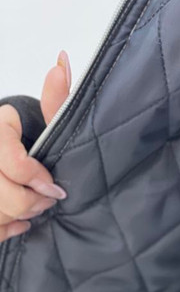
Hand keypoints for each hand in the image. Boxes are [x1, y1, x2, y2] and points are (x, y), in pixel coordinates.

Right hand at [0, 50, 71, 243]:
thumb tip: (62, 61)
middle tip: (48, 198)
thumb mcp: (45, 123)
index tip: (53, 184)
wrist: (15, 163)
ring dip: (18, 215)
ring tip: (35, 207)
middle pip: (1, 193)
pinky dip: (6, 230)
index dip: (33, 176)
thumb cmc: (33, 143)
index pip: (10, 161)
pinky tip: (19, 222)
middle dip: (30, 201)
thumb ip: (56, 100)